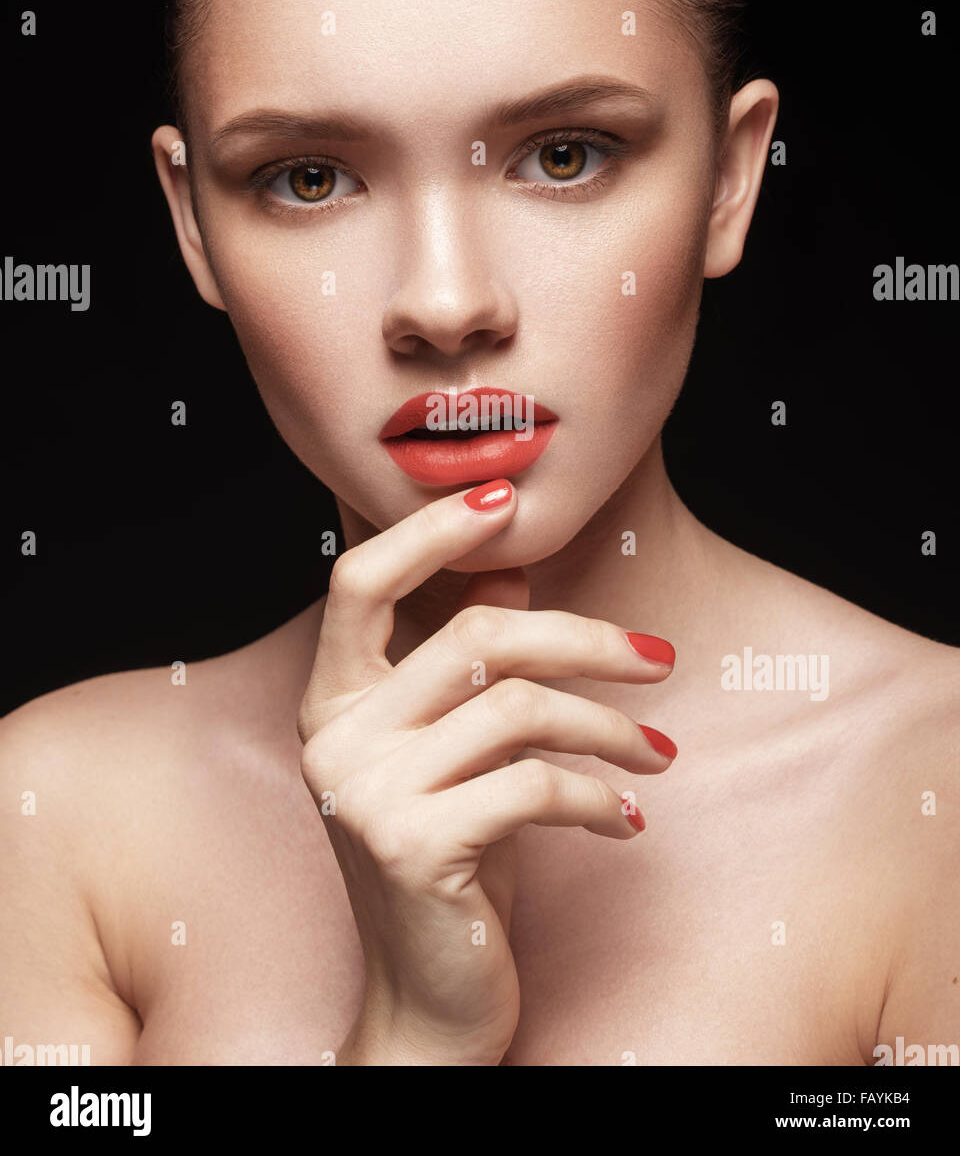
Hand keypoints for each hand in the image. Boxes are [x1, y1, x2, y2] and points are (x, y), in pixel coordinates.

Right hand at [297, 478, 676, 1064]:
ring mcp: (366, 793)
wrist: (429, 1002)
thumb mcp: (457, 752)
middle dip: (587, 637)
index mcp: (332, 700)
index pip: (360, 580)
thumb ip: (466, 662)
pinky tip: (630, 821)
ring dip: (610, 726)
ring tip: (656, 754)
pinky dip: (601, 799)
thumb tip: (510, 561)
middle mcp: (332, 736)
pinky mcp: (414, 848)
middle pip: (477, 633)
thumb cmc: (452, 861)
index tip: (506, 495)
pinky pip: (537, 786)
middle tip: (659, 657)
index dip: (433, 529)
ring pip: (520, 707)